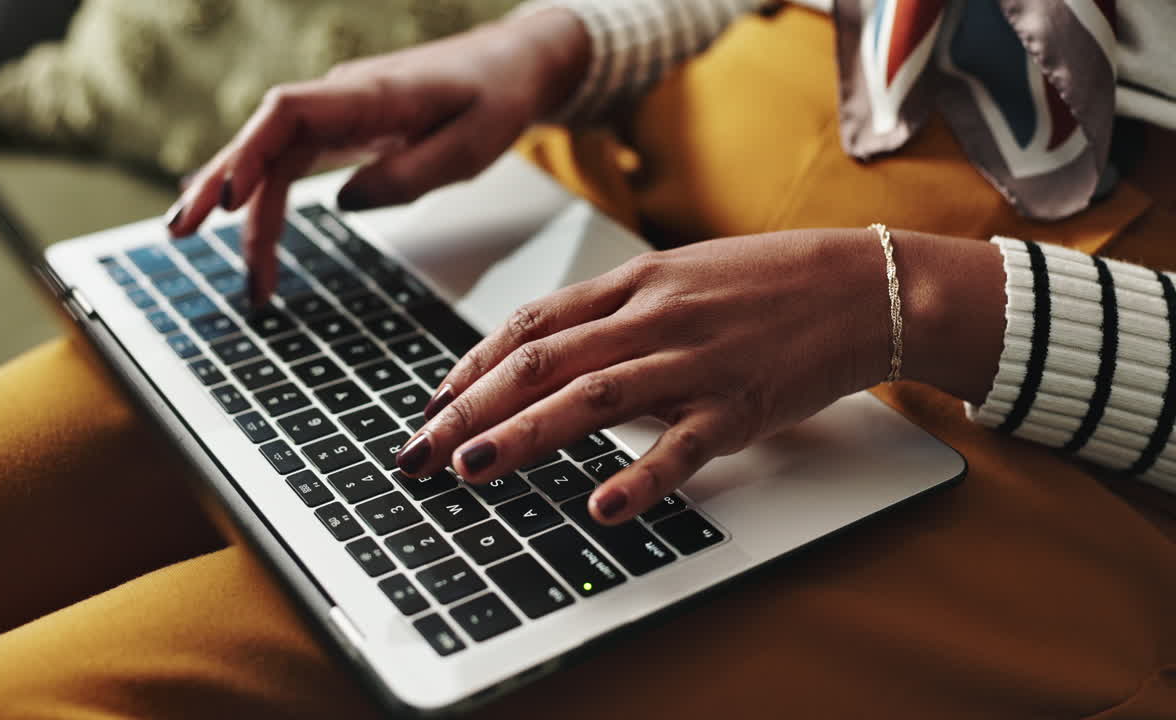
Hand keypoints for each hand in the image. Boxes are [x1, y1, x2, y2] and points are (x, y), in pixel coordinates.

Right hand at [166, 8, 588, 304]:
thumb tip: (343, 203)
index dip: (251, 150)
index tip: (230, 196)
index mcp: (370, 95)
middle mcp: (341, 99)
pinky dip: (267, 198)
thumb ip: (408, 177)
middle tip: (182, 233)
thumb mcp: (469, 148)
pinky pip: (290, 163)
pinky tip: (241, 227)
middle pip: (263, 138)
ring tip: (241, 276)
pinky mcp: (343, 131)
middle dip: (220, 185)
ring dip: (244, 210)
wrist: (513, 67)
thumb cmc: (495, 100)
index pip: (288, 113)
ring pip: (272, 158)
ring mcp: (337, 115)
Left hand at [395, 229, 1005, 523]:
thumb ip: (617, 308)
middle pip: (542, 362)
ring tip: (473, 469)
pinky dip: (640, 478)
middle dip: (471, 408)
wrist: (860, 286)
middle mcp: (652, 318)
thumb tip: (553, 346)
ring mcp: (694, 361)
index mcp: (634, 285)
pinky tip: (602, 508)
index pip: (531, 325)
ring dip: (524, 434)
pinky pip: (682, 446)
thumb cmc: (769, 282)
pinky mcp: (738, 405)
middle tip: (423, 450)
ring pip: (593, 396)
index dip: (472, 364)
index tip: (435, 402)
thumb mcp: (680, 275)